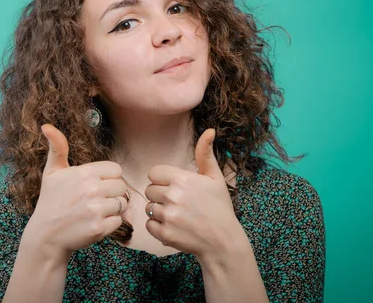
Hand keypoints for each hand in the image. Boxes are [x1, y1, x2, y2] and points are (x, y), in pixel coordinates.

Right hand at [25, 124, 128, 255]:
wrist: (45, 235)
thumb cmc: (50, 201)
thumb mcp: (52, 172)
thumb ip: (57, 148)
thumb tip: (46, 125)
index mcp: (84, 173)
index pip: (116, 170)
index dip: (108, 178)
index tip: (95, 185)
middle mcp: (92, 189)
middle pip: (122, 186)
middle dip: (112, 193)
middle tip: (95, 200)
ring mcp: (96, 209)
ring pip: (122, 204)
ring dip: (112, 209)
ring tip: (94, 211)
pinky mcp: (99, 228)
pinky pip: (119, 221)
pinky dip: (110, 224)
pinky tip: (95, 223)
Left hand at [143, 128, 246, 259]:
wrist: (223, 241)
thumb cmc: (219, 207)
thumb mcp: (215, 178)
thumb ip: (205, 154)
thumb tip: (210, 130)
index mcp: (182, 179)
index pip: (153, 173)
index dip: (162, 180)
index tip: (174, 186)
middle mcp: (173, 196)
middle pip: (149, 190)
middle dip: (160, 195)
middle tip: (178, 203)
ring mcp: (168, 216)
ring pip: (149, 207)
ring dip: (159, 211)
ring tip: (178, 215)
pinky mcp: (164, 233)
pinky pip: (148, 224)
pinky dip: (157, 227)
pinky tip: (174, 226)